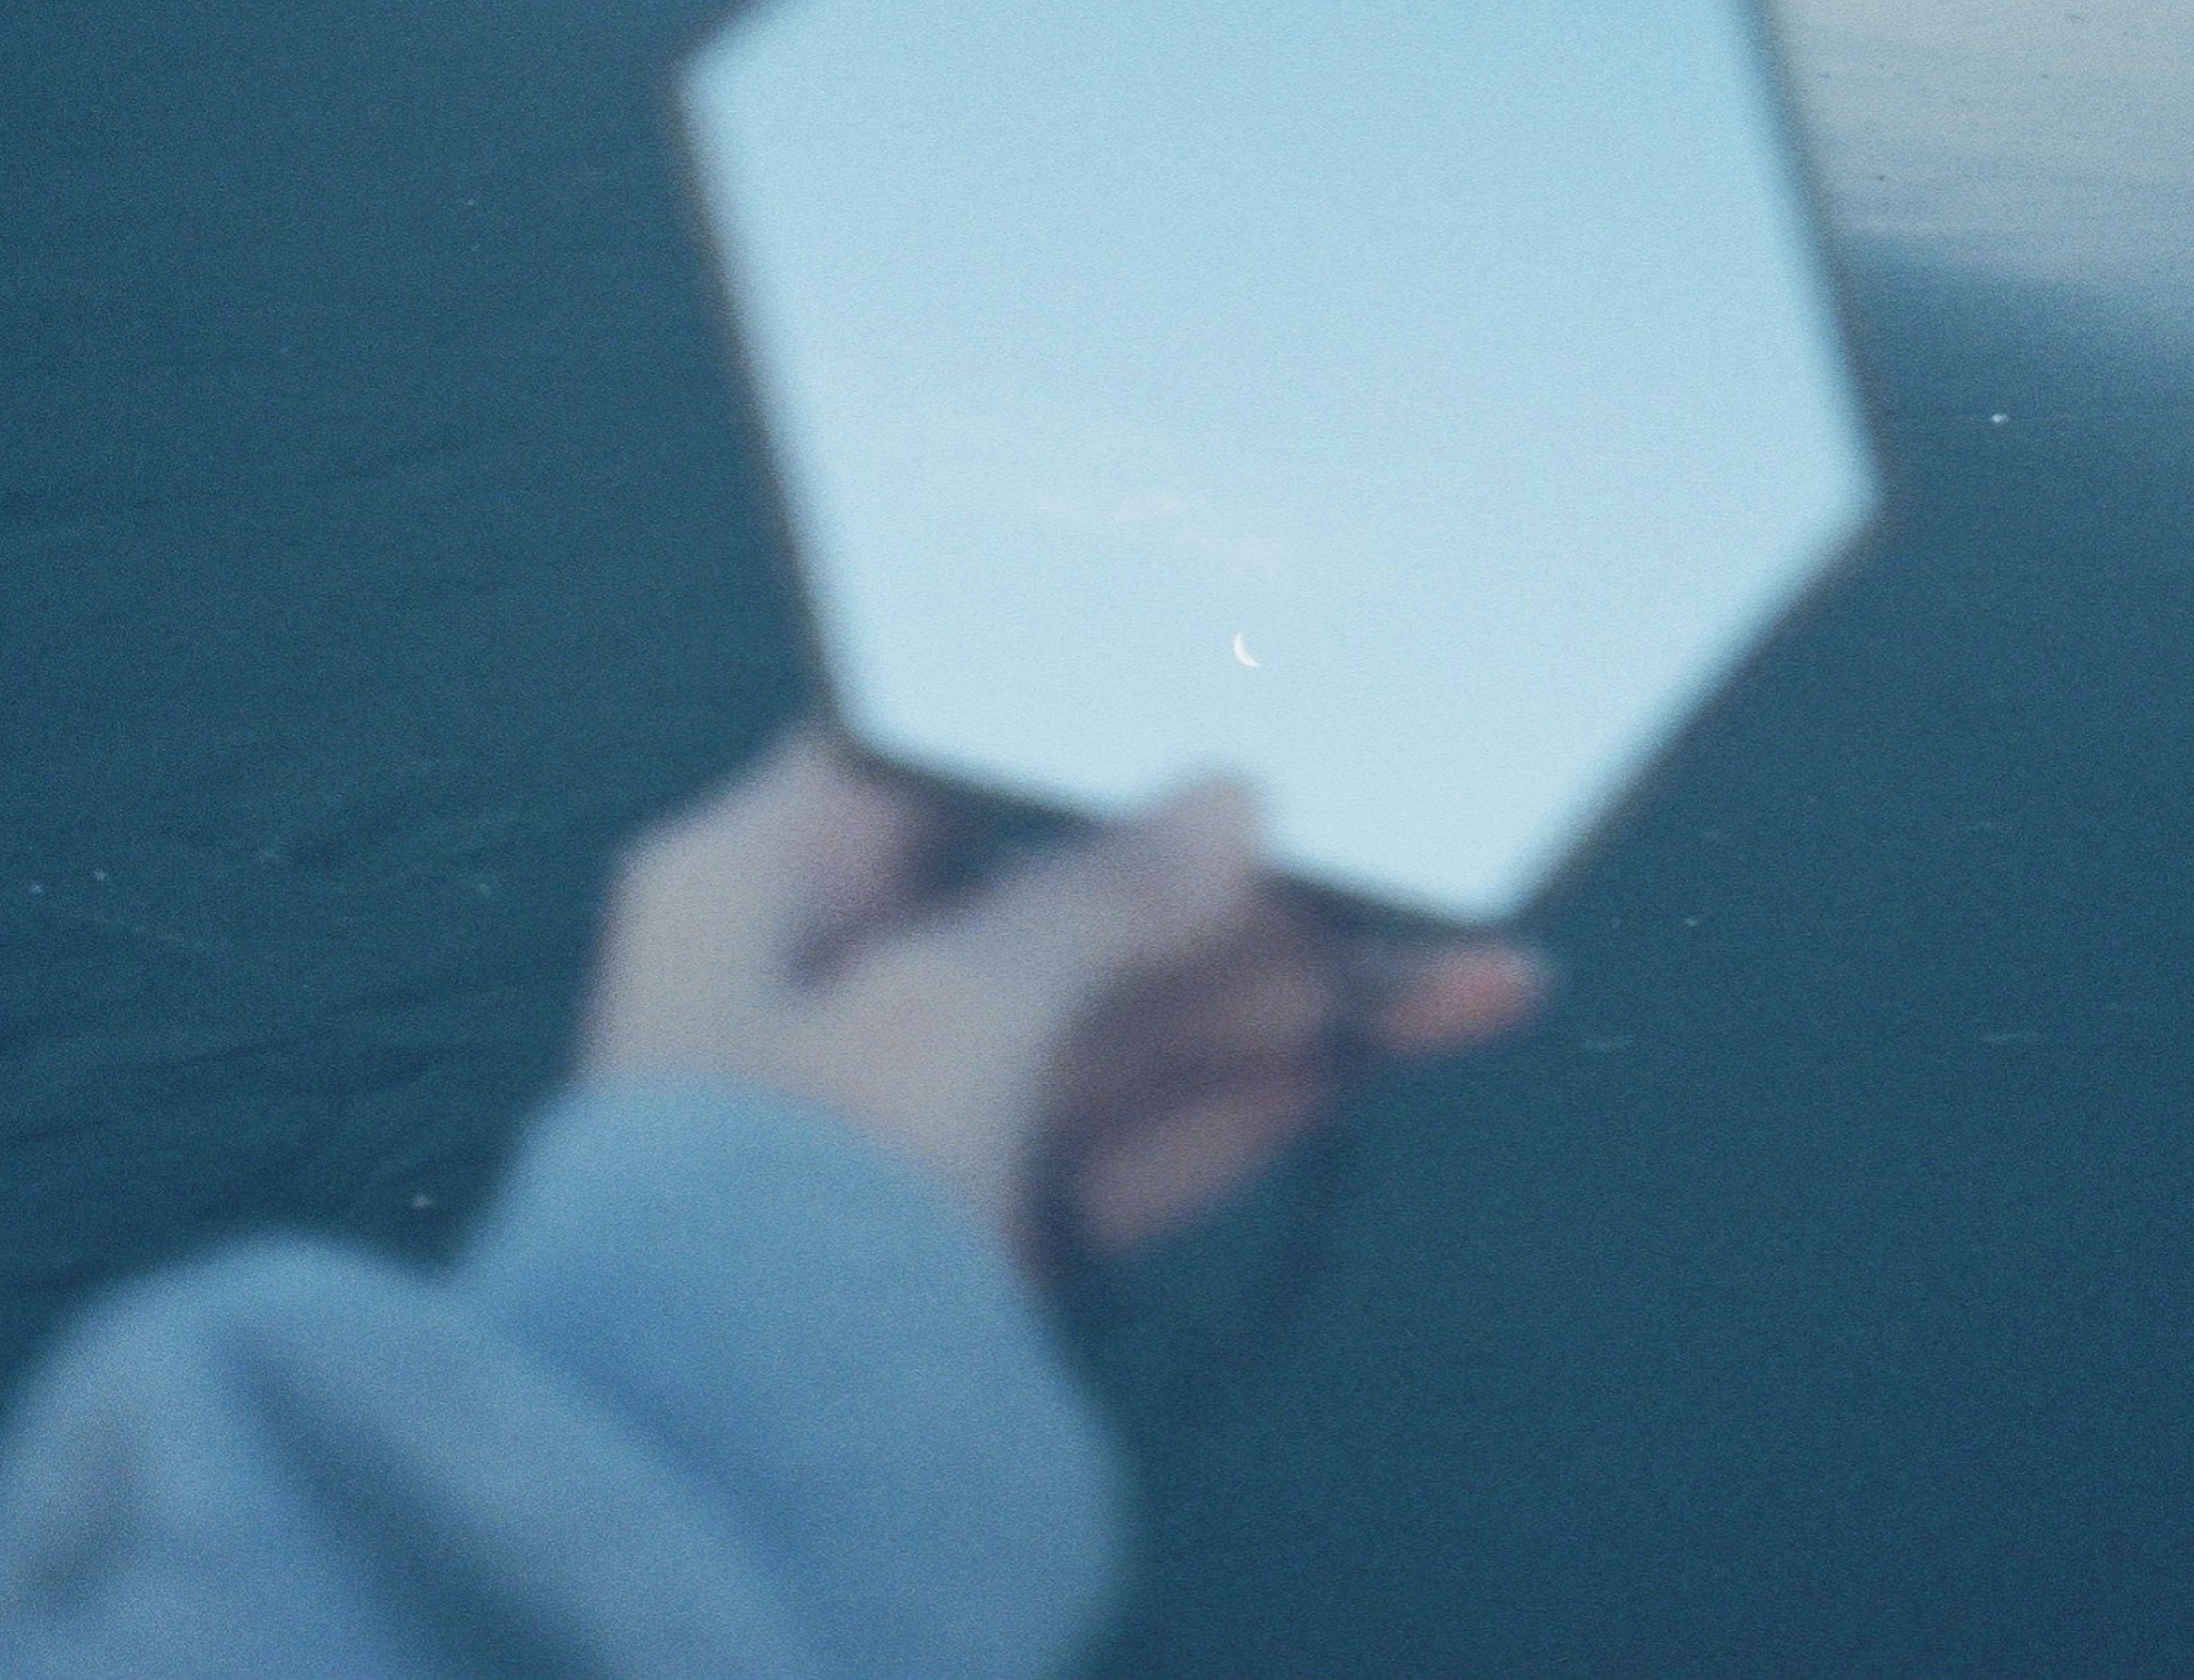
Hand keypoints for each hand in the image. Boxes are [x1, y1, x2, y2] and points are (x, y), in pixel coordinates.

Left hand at [577, 730, 1546, 1273]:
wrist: (732, 1487)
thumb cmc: (790, 1188)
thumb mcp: (945, 1002)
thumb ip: (1098, 897)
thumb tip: (1229, 805)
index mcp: (755, 888)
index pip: (926, 761)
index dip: (1074, 734)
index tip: (1223, 707)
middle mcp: (824, 991)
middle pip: (1061, 902)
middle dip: (1236, 888)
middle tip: (1402, 850)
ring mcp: (912, 1123)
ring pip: (1123, 1028)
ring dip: (1286, 995)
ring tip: (1461, 958)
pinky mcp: (983, 1239)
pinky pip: (1135, 1143)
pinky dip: (1252, 1105)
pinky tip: (1380, 1056)